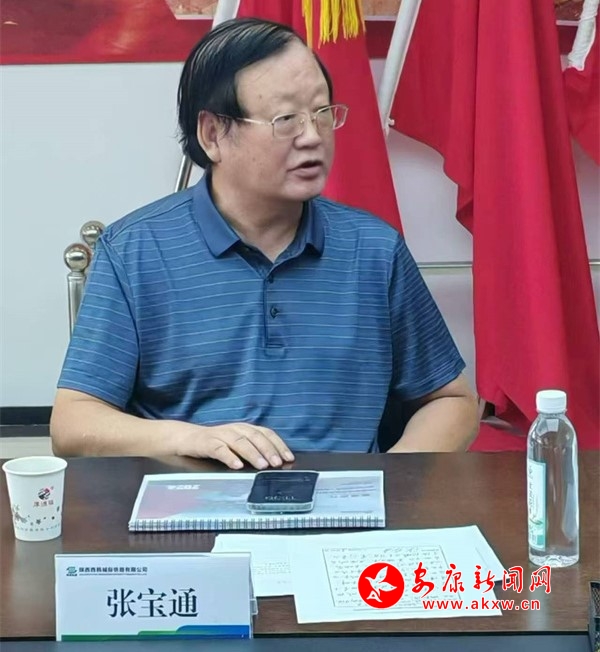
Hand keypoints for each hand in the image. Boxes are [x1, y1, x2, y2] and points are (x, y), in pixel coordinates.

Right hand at [178, 422, 294, 469]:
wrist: (189, 439)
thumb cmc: (218, 443)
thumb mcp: (238, 444)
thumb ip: (254, 450)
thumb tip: (275, 464)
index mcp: (246, 428)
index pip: (266, 433)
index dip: (278, 445)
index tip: (288, 457)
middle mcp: (236, 429)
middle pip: (255, 437)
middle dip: (268, 450)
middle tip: (277, 463)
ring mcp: (222, 435)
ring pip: (240, 442)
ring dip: (253, 453)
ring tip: (262, 465)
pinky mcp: (208, 443)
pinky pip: (220, 449)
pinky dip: (229, 457)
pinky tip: (237, 465)